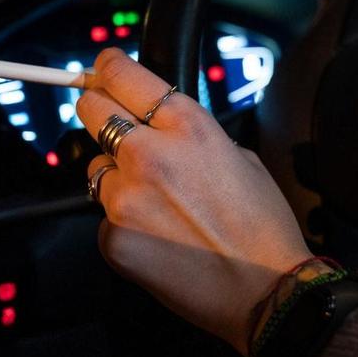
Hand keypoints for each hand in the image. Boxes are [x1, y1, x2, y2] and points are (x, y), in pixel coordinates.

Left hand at [76, 48, 312, 354]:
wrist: (265, 289)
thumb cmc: (262, 226)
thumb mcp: (240, 157)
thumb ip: (191, 137)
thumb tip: (161, 130)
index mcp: (188, 126)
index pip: (123, 74)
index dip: (107, 67)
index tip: (101, 69)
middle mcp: (149, 153)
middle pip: (91, 109)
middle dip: (99, 111)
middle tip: (113, 124)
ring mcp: (125, 196)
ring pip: (96, 168)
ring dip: (117, 176)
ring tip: (156, 203)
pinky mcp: (113, 236)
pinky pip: (104, 216)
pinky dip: (124, 221)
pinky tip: (157, 235)